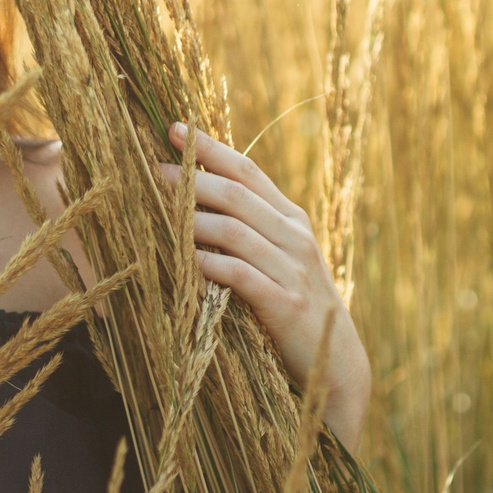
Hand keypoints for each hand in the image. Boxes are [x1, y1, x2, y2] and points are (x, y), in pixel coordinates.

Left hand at [158, 122, 372, 449]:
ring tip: (160, 211)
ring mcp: (292, 270)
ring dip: (194, 218)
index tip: (175, 128)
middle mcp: (295, 237)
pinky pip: (240, 276)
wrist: (337, 364)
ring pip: (235, 231)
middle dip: (193, 179)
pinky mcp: (285, 305)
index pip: (249, 171)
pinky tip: (187, 261)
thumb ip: (250, 232)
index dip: (212, 148)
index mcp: (291, 220)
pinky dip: (210, 265)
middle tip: (155, 170)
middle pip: (237, 195)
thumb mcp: (281, 261)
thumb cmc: (297, 308)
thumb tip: (197, 204)